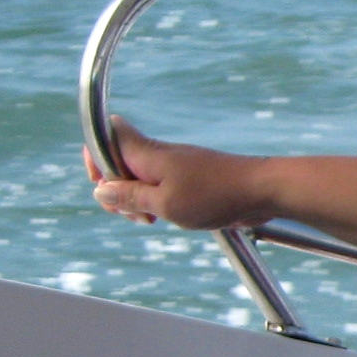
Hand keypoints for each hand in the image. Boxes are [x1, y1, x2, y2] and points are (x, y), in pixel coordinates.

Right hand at [84, 118, 271, 230]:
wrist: (262, 191)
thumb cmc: (216, 195)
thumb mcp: (164, 204)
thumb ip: (129, 197)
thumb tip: (100, 191)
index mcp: (146, 154)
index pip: (105, 137)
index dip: (94, 160)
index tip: (102, 186)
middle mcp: (157, 156)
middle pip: (117, 166)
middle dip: (116, 192)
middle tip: (136, 214)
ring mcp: (174, 167)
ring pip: (139, 181)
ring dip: (138, 203)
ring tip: (154, 219)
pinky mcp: (189, 179)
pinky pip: (160, 188)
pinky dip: (158, 204)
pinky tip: (169, 217)